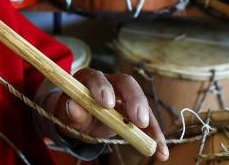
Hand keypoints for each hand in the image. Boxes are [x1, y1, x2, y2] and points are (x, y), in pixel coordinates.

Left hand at [46, 68, 168, 161]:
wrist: (79, 119)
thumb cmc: (72, 112)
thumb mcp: (67, 114)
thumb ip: (71, 110)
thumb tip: (73, 105)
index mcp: (90, 78)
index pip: (97, 77)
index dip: (103, 88)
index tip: (107, 104)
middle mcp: (110, 82)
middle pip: (126, 84)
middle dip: (134, 101)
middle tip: (139, 120)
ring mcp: (125, 95)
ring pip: (141, 102)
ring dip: (150, 122)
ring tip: (155, 142)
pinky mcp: (134, 110)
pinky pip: (147, 121)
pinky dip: (154, 136)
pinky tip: (160, 152)